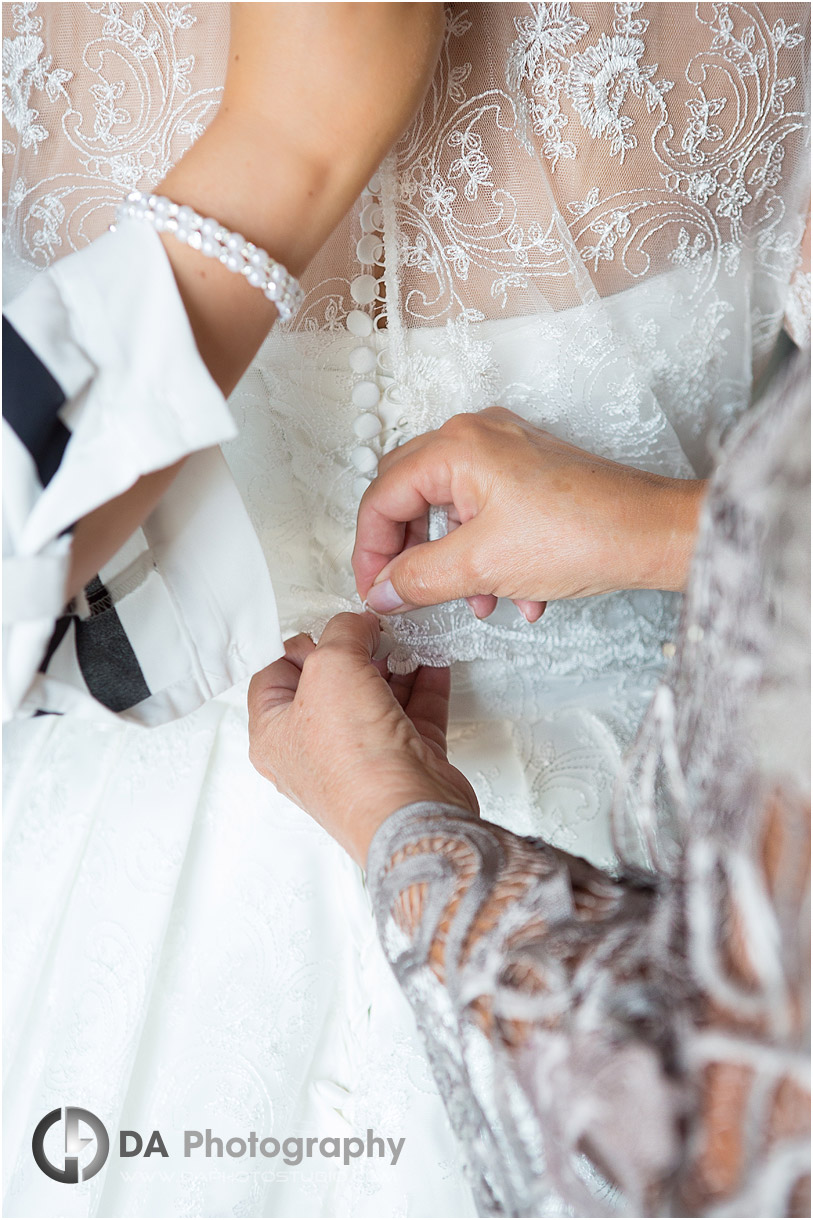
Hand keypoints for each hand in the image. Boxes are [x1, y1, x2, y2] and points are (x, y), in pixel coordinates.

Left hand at [247, 612, 477, 866]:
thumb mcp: (332, 668)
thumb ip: (342, 633)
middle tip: (372, 630)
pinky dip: (423, 686)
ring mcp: (361, 757)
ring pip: (374, 698)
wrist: (411, 814)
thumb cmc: (355, 763)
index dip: (299, 646)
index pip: (273, 676)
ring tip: (406, 638)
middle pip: (330, 685)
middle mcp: (314, 751)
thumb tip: (356, 624)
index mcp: (275, 736)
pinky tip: (432, 661)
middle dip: (354, 652)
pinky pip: (412, 714)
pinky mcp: (404, 762)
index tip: (327, 627)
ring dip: (392, 666)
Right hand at [353, 407, 703, 619]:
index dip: (371, 550)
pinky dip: (488, 552)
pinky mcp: (531, 471)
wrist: (656, 534)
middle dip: (410, 553)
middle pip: (411, 496)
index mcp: (456, 446)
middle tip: (406, 593)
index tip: (375, 590)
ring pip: (452, 508)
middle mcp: (478, 435)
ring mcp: (507, 449)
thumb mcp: (482, 566)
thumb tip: (382, 591)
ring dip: (455, 561)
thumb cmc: (583, 534)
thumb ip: (418, 578)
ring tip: (477, 604)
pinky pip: (488, 510)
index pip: (383, 496)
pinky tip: (518, 595)